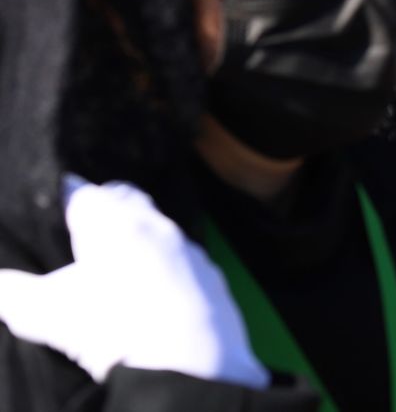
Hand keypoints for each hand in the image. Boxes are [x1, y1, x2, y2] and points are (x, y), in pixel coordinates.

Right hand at [0, 176, 267, 387]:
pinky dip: (166, 271)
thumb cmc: (110, 328)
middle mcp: (156, 223)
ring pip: (158, 229)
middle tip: (77, 240)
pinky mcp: (213, 279)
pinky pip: (185, 262)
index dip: (58, 200)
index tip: (47, 215)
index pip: (78, 190)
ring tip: (112, 273)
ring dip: (137, 242)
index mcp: (112, 218)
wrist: (190, 368)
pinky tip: (152, 298)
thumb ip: (11, 291)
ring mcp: (190, 250)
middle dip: (101, 210)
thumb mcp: (43, 312)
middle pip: (124, 199)